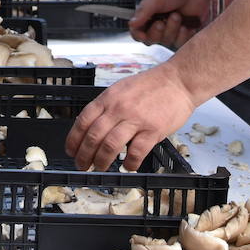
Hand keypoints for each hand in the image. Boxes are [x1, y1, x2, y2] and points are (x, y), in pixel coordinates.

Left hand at [66, 64, 195, 171]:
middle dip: (84, 155)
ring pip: (110, 146)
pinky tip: (128, 166)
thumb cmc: (150, 85)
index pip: (83, 121)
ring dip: (102, 161)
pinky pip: (136, 152)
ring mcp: (136, 120)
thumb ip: (107, 106)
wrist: (178, 81)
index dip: (74, 139)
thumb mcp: (120, 89)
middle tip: (82, 165)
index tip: (71, 151)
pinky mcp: (153, 130)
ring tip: (100, 168)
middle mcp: (118, 109)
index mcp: (108, 98)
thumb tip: (92, 126)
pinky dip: (129, 163)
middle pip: (93, 137)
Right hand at [129, 0, 207, 48]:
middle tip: (161, 22)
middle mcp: (157, 25)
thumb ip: (143, 12)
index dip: (138, 36)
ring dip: (172, 30)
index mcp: (147, 16)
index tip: (143, 35)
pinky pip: (180, 43)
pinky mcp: (184, 34)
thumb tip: (131, 25)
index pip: (137, 32)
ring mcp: (172, 30)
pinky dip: (183, 35)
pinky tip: (187, 25)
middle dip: (157, 32)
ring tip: (178, 15)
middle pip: (151, 40)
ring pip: (166, 42)